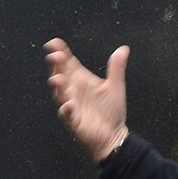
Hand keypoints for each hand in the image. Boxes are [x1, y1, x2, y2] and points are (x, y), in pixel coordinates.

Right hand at [44, 38, 129, 161]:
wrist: (114, 135)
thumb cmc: (112, 111)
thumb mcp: (115, 85)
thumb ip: (116, 67)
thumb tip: (123, 49)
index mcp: (82, 80)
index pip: (68, 63)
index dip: (60, 52)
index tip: (54, 43)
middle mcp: (74, 90)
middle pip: (60, 74)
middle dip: (56, 65)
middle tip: (55, 57)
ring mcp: (72, 104)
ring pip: (60, 93)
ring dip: (58, 86)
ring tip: (57, 79)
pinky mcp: (74, 120)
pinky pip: (67, 114)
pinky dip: (66, 109)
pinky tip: (69, 105)